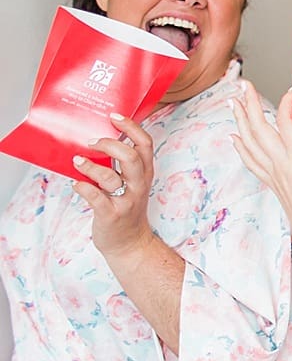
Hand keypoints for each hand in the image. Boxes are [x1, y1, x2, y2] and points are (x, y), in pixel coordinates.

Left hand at [73, 113, 157, 259]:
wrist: (129, 243)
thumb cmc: (124, 208)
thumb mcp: (131, 184)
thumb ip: (120, 165)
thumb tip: (96, 140)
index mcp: (144, 173)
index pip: (145, 144)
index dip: (131, 127)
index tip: (114, 117)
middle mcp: (138, 185)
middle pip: (131, 156)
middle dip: (109, 144)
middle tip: (91, 141)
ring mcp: (126, 200)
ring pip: (110, 177)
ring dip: (90, 166)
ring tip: (77, 161)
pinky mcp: (111, 215)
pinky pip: (96, 198)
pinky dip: (83, 188)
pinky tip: (76, 183)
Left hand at [229, 82, 291, 269]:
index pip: (287, 126)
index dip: (286, 105)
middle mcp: (283, 166)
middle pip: (259, 130)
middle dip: (250, 105)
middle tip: (243, 85)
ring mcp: (275, 175)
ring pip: (250, 144)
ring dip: (240, 122)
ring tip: (233, 102)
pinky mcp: (273, 184)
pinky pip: (251, 162)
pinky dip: (241, 147)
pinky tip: (234, 137)